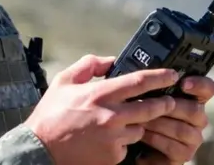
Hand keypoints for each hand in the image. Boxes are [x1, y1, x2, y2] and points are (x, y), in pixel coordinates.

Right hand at [24, 55, 179, 164]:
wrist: (41, 150)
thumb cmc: (50, 115)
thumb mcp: (64, 81)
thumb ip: (88, 65)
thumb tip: (110, 60)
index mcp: (100, 94)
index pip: (139, 82)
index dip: (160, 77)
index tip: (172, 74)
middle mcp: (111, 116)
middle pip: (151, 108)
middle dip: (164, 103)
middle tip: (169, 100)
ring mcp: (114, 138)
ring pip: (140, 129)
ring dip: (137, 124)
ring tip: (124, 122)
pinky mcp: (113, 157)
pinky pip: (127, 146)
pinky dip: (122, 142)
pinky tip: (108, 139)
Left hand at [137, 75, 213, 163]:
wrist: (133, 143)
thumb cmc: (140, 113)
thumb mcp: (145, 95)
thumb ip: (151, 84)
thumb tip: (143, 70)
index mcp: (192, 99)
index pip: (208, 88)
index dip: (199, 84)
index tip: (183, 83)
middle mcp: (198, 118)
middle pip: (195, 110)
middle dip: (169, 107)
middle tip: (148, 104)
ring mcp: (193, 138)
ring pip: (182, 130)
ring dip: (158, 124)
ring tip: (139, 120)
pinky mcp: (184, 155)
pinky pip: (175, 147)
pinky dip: (156, 140)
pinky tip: (142, 135)